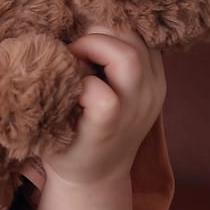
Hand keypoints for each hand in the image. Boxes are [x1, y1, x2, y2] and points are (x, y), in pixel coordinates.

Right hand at [34, 28, 165, 188]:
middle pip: (127, 56)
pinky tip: (105, 51)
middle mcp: (136, 110)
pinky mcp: (160, 84)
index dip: (78, 75)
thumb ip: (51, 101)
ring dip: (109, 36)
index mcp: (107, 129)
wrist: (101, 174)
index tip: (63, 76)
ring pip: (139, 43)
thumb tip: (52, 61)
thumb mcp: (49, 136)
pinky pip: (147, 46)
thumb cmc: (68, 152)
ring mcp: (154, 94)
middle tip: (74, 52)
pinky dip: (124, 39)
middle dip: (93, 41)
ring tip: (89, 50)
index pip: (104, 97)